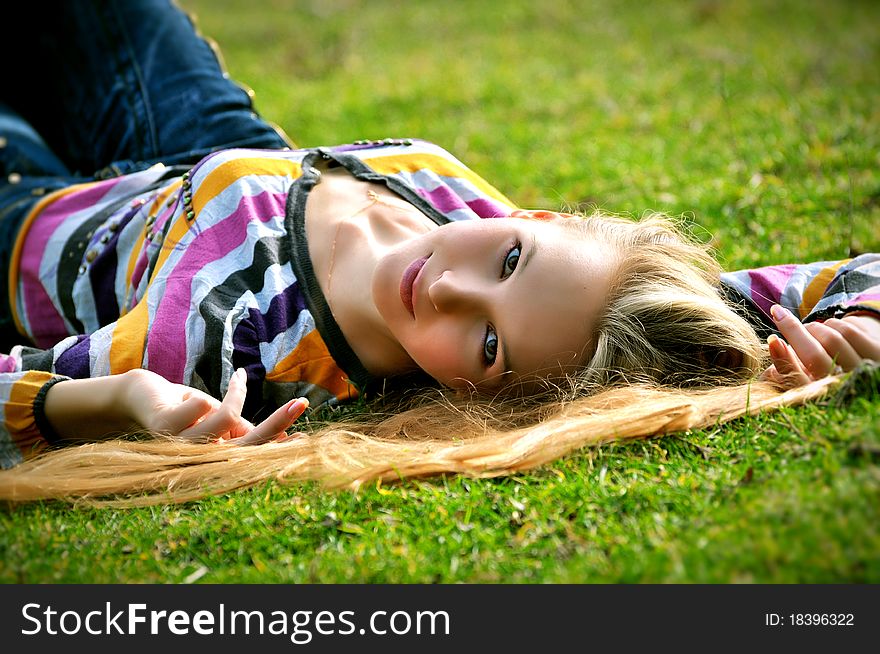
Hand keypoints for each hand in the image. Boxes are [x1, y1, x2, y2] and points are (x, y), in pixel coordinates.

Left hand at [124, 368, 307, 444]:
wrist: (140, 396)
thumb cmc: (184, 408)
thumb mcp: (218, 416)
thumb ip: (241, 428)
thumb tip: (277, 436)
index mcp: (213, 456)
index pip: (253, 452)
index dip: (277, 445)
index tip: (303, 436)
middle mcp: (197, 459)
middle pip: (247, 444)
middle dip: (277, 423)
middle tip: (302, 402)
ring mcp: (179, 447)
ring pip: (225, 418)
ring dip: (234, 394)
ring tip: (235, 381)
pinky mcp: (164, 429)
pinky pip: (200, 406)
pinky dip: (200, 395)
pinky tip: (186, 398)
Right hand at [761, 304, 879, 387]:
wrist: (862, 374)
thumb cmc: (825, 375)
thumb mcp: (804, 379)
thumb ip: (787, 366)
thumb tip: (774, 342)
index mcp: (823, 398)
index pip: (798, 381)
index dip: (783, 360)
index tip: (772, 339)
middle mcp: (846, 387)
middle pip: (815, 354)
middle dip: (794, 331)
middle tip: (781, 317)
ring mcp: (866, 370)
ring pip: (832, 336)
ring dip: (815, 327)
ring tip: (809, 330)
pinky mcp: (879, 352)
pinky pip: (850, 327)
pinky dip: (833, 323)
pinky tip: (831, 329)